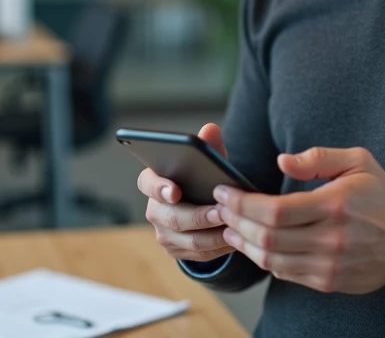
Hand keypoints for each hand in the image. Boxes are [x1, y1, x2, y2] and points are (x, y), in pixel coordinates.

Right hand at [137, 123, 234, 262]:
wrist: (200, 207)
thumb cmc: (200, 179)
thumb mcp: (205, 163)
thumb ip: (208, 147)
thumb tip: (211, 129)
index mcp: (154, 182)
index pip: (148, 183)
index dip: (160, 188)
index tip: (175, 191)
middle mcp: (154, 210)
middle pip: (173, 217)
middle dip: (199, 216)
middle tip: (222, 212)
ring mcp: (163, 234)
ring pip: (189, 240)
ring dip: (215, 235)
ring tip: (235, 226)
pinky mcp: (176, 252)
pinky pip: (199, 255)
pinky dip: (219, 248)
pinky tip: (236, 240)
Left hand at [215, 146, 384, 293]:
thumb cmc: (382, 196)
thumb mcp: (358, 161)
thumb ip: (318, 158)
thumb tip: (282, 161)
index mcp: (335, 205)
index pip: (274, 210)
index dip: (241, 203)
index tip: (224, 191)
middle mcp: (331, 239)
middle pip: (266, 237)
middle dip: (235, 221)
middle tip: (221, 208)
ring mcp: (329, 265)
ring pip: (271, 260)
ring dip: (244, 244)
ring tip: (231, 227)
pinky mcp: (328, 281)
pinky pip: (285, 273)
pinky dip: (264, 259)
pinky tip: (255, 244)